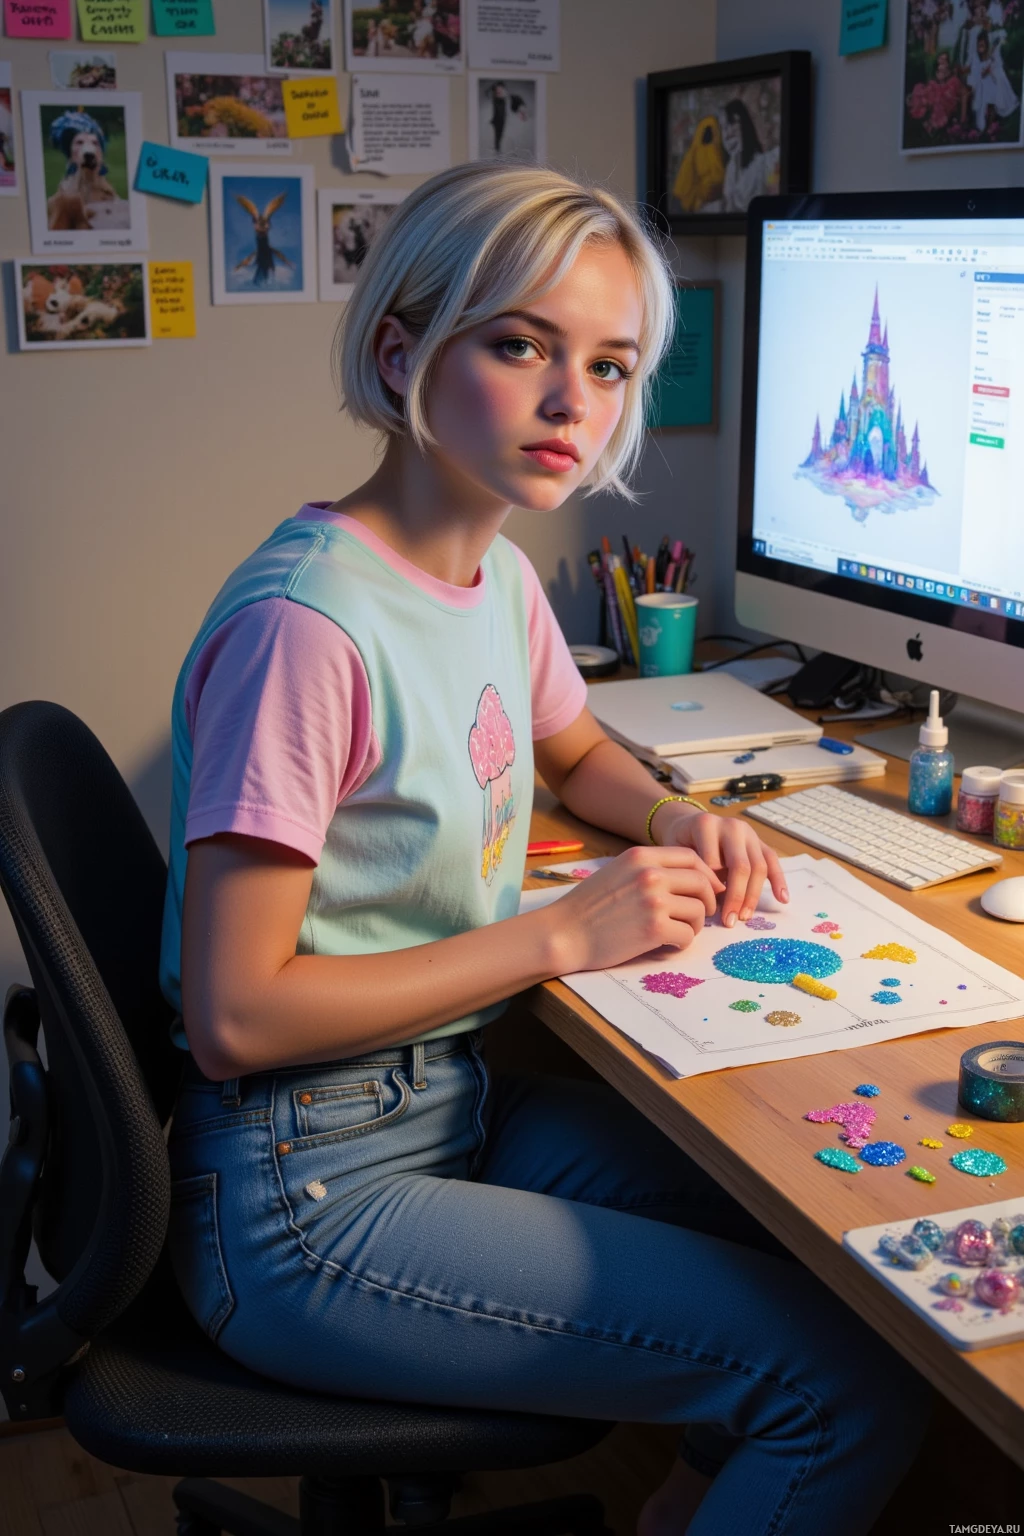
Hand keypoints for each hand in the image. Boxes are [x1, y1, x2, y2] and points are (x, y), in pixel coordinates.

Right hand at [548, 845, 725, 973]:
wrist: (564, 933)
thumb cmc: (588, 907)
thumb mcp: (618, 872)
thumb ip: (648, 869)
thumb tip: (686, 878)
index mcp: (641, 857)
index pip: (692, 858)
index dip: (706, 875)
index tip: (708, 890)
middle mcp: (650, 874)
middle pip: (702, 883)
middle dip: (708, 901)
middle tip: (702, 914)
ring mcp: (653, 901)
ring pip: (698, 910)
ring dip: (694, 924)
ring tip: (679, 931)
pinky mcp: (654, 929)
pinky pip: (687, 935)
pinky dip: (683, 942)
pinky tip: (670, 944)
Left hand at [652, 807, 788, 928]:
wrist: (688, 823)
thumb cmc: (680, 842)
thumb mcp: (676, 851)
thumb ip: (691, 869)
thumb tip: (712, 899)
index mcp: (706, 824)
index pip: (714, 863)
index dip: (711, 888)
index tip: (707, 909)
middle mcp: (731, 826)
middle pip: (741, 866)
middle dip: (736, 897)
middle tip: (729, 921)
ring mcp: (749, 833)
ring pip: (759, 866)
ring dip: (753, 896)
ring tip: (744, 917)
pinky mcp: (760, 842)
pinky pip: (773, 861)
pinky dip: (779, 881)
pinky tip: (782, 899)